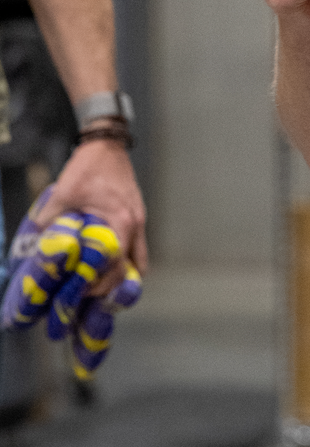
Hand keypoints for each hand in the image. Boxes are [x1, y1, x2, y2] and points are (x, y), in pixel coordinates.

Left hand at [34, 137, 146, 296]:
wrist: (107, 145)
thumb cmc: (88, 168)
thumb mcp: (62, 194)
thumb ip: (50, 223)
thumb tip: (34, 250)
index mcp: (120, 222)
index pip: (114, 266)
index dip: (97, 286)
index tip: (77, 297)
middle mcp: (134, 226)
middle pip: (128, 270)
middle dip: (107, 290)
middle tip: (84, 301)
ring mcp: (138, 222)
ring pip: (137, 263)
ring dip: (120, 279)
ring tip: (99, 294)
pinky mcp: (136, 218)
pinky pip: (137, 250)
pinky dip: (126, 264)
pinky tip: (111, 272)